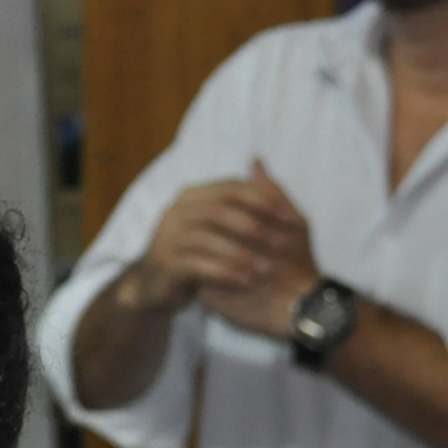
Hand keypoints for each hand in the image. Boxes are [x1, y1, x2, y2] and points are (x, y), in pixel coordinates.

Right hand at [119, 161, 314, 320]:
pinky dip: (223, 272)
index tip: (292, 219)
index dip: (263, 200)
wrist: (156, 287)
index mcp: (192, 196)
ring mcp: (167, 237)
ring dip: (240, 253)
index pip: (230, 188)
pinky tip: (244, 281)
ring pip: (206, 238)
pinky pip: (195, 265)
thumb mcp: (219, 224)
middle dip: (253, 225)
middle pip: (218, 209)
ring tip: (265, 268)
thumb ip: (242, 195)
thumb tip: (258, 160)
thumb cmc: (196, 252)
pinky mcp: (164, 264)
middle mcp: (176, 211)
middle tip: (280, 243)